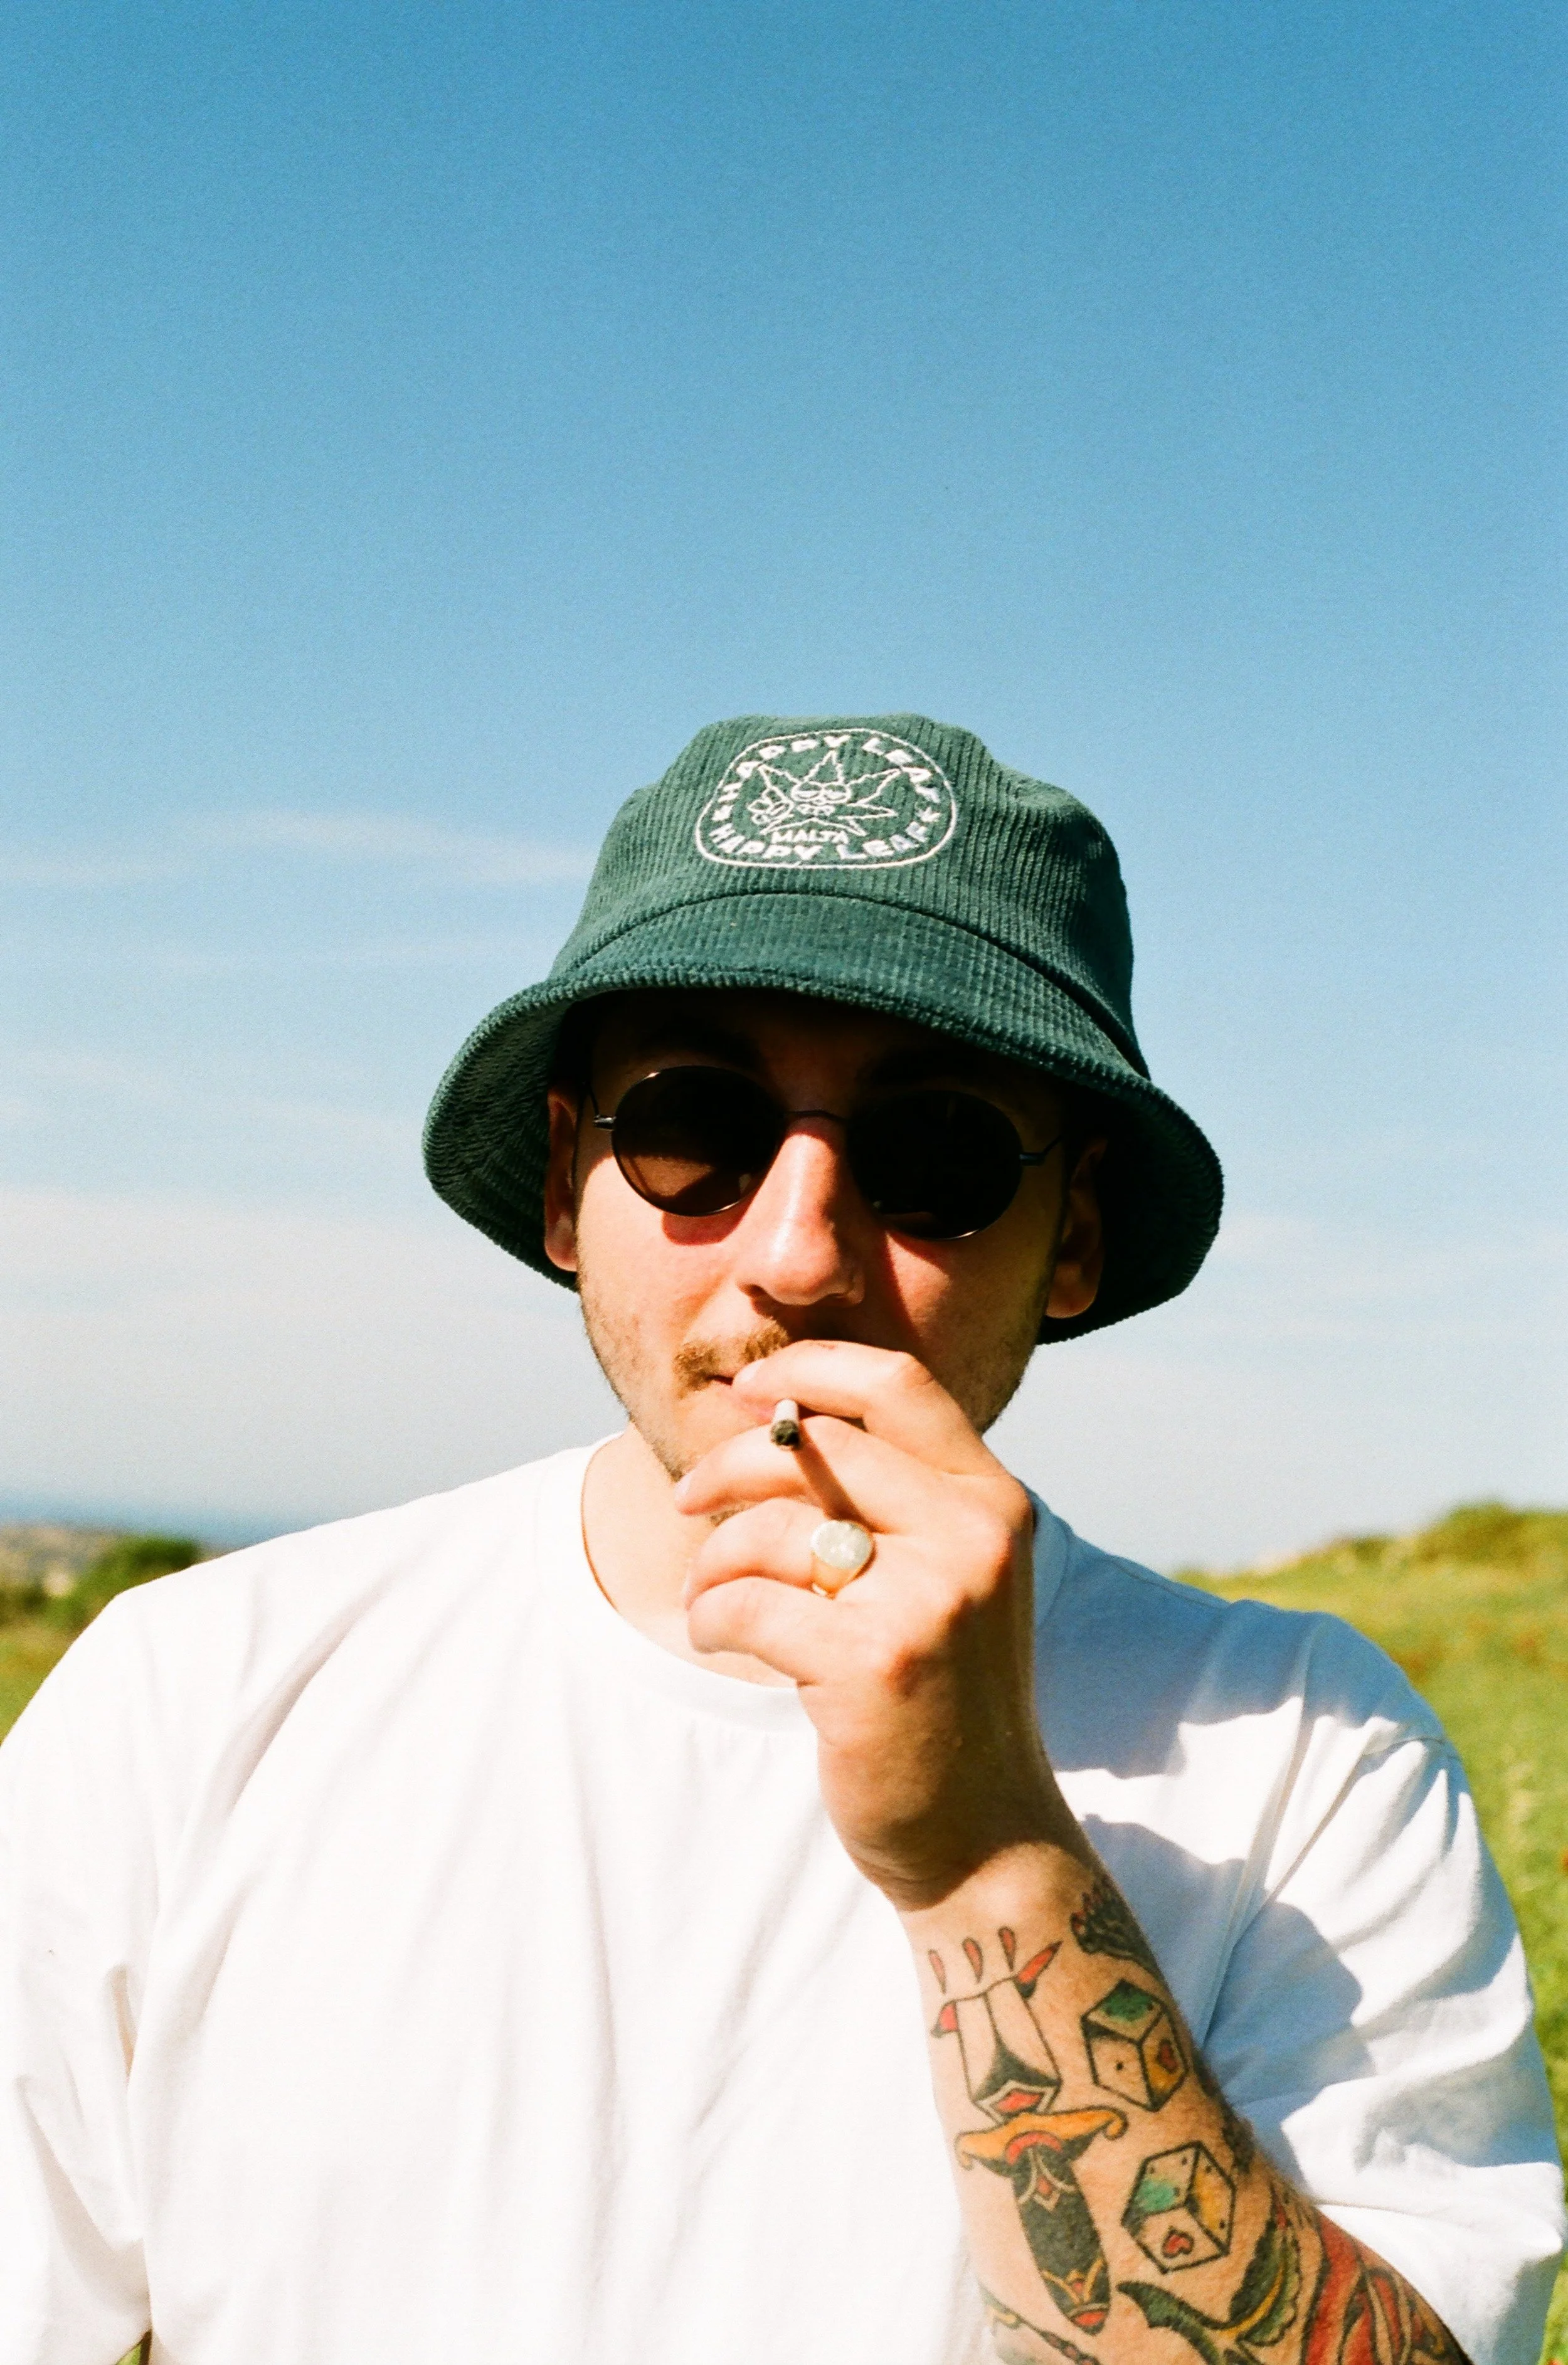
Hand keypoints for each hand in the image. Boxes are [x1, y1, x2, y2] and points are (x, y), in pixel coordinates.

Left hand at [672, 1342, 1072, 1909]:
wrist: (985, 1836)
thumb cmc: (945, 1699)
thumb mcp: (946, 1579)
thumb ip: (893, 1501)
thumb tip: (776, 1421)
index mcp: (994, 1502)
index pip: (898, 1383)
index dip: (810, 1366)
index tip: (749, 1386)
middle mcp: (974, 1537)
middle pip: (815, 1448)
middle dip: (727, 1466)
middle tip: (688, 1500)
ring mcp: (930, 1601)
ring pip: (770, 1531)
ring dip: (712, 1562)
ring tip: (708, 1598)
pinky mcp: (874, 1664)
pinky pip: (748, 1604)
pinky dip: (710, 1615)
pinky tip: (716, 1635)